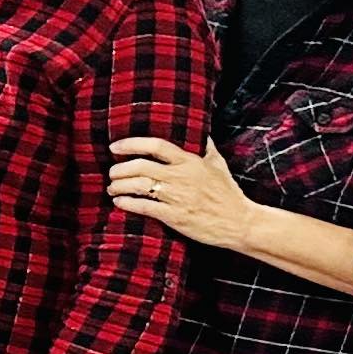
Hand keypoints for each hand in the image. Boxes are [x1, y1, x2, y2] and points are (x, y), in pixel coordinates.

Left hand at [107, 136, 251, 251]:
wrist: (240, 223)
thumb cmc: (228, 193)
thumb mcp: (219, 165)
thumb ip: (206, 147)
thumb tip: (201, 131)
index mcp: (190, 162)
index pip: (156, 146)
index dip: (131, 144)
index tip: (115, 147)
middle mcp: (181, 177)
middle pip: (140, 166)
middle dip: (119, 169)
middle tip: (112, 173)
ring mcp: (177, 197)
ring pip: (138, 186)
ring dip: (119, 186)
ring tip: (113, 188)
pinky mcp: (175, 216)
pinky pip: (144, 207)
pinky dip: (127, 203)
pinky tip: (119, 202)